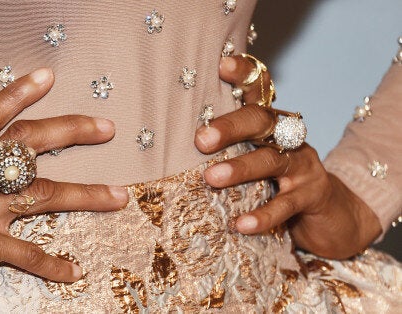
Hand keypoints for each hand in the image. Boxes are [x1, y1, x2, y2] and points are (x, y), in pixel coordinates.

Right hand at [0, 68, 128, 311]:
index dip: (15, 95)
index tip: (45, 78)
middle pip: (25, 144)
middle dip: (70, 130)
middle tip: (104, 126)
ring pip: (42, 192)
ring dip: (86, 193)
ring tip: (118, 195)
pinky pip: (27, 253)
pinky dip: (51, 264)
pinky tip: (72, 271)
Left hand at [193, 56, 380, 258]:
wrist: (331, 215)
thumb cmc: (276, 182)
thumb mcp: (251, 159)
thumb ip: (224, 148)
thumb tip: (169, 146)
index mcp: (269, 123)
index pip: (258, 89)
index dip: (243, 74)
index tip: (221, 65)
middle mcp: (287, 136)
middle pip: (261, 121)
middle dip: (230, 127)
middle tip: (201, 139)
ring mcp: (303, 164)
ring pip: (271, 160)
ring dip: (241, 169)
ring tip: (212, 179)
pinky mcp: (313, 195)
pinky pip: (286, 204)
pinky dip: (263, 214)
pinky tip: (241, 224)